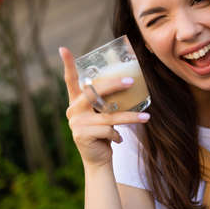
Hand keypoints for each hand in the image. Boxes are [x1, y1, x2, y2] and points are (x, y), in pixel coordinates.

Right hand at [59, 47, 149, 168]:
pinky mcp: (82, 135)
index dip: (67, 65)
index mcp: (76, 102)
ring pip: (108, 115)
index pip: (71, 81)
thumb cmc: (104, 133)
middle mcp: (73, 110)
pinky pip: (108, 130)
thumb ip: (107, 102)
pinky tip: (118, 140)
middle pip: (94, 91)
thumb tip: (129, 81)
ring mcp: (76, 123)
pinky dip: (117, 135)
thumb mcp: (104, 115)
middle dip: (114, 85)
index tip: (63, 48)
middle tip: (131, 81)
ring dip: (130, 117)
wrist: (98, 160)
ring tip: (146, 117)